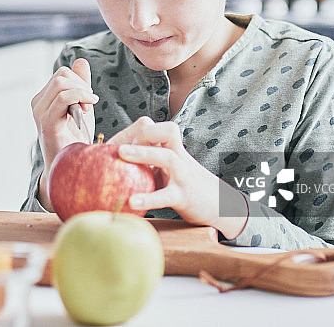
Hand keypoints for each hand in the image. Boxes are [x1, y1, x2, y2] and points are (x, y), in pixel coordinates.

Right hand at [31, 58, 97, 209]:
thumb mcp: (80, 108)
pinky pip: (62, 98)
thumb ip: (80, 85)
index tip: (89, 99)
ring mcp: (39, 113)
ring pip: (62, 83)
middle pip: (62, 75)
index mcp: (43, 99)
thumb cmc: (74, 141)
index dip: (80, 81)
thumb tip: (80, 61)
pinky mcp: (47, 123)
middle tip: (90, 103)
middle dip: (82, 85)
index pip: (62, 73)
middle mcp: (37, 104)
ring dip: (82, 92)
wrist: (68, 169)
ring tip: (87, 109)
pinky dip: (79, 97)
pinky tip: (88, 107)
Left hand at [110, 117, 247, 238]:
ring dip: (143, 153)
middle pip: (166, 132)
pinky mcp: (184, 196)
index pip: (153, 128)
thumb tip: (111, 164)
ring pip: (167, 157)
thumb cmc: (185, 186)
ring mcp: (183, 174)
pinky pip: (166, 195)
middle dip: (141, 132)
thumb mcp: (167, 169)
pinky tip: (132, 202)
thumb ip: (146, 163)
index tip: (112, 145)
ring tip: (121, 153)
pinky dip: (149, 198)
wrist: (221, 206)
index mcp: (172, 148)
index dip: (133, 131)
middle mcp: (178, 156)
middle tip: (117, 143)